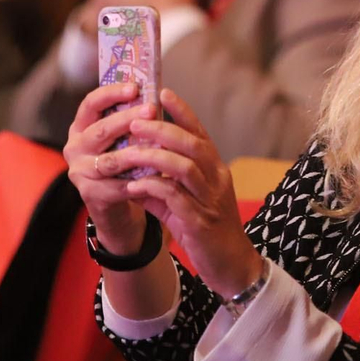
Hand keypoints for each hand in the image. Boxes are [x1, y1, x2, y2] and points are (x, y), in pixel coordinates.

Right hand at [63, 80, 157, 254]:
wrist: (112, 202)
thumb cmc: (121, 161)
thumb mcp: (120, 138)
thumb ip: (129, 119)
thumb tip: (156, 94)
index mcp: (81, 127)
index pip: (90, 104)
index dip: (111, 94)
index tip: (134, 88)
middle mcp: (75, 147)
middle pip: (101, 130)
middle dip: (127, 119)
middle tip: (151, 110)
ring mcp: (79, 171)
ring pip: (109, 160)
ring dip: (135, 152)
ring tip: (158, 146)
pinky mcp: (89, 193)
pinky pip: (116, 186)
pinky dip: (137, 181)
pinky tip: (156, 176)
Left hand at [104, 87, 264, 296]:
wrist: (232, 268)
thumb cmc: (208, 232)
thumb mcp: (186, 203)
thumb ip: (164, 186)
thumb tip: (133, 173)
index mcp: (216, 170)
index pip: (200, 133)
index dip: (182, 111)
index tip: (161, 92)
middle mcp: (217, 180)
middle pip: (192, 144)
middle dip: (162, 129)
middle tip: (135, 122)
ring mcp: (211, 200)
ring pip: (183, 167)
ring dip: (152, 156)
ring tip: (127, 152)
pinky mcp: (201, 222)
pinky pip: (174, 197)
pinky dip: (152, 187)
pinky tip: (133, 186)